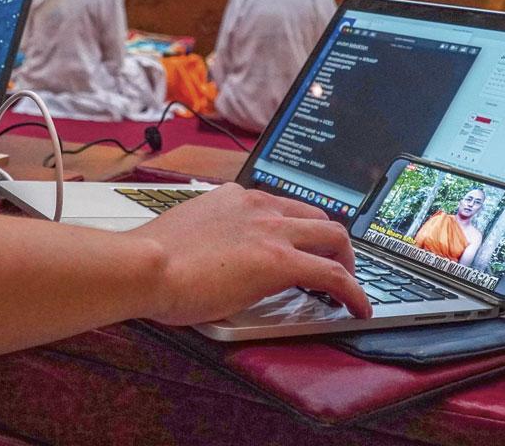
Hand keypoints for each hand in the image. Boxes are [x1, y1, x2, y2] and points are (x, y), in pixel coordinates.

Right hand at [126, 183, 371, 325]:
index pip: (283, 206)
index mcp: (235, 197)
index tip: (301, 244)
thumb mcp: (187, 230)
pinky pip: (333, 275)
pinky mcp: (281, 262)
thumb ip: (209, 233)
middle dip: (332, 241)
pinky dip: (353, 291)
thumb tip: (212, 253)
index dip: (299, 228)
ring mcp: (272, 231)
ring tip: (351, 287)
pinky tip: (358, 307)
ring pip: (334, 236)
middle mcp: (259, 206)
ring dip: (348, 262)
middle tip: (334, 264)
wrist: (145, 265)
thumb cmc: (151, 258)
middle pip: (317, 215)